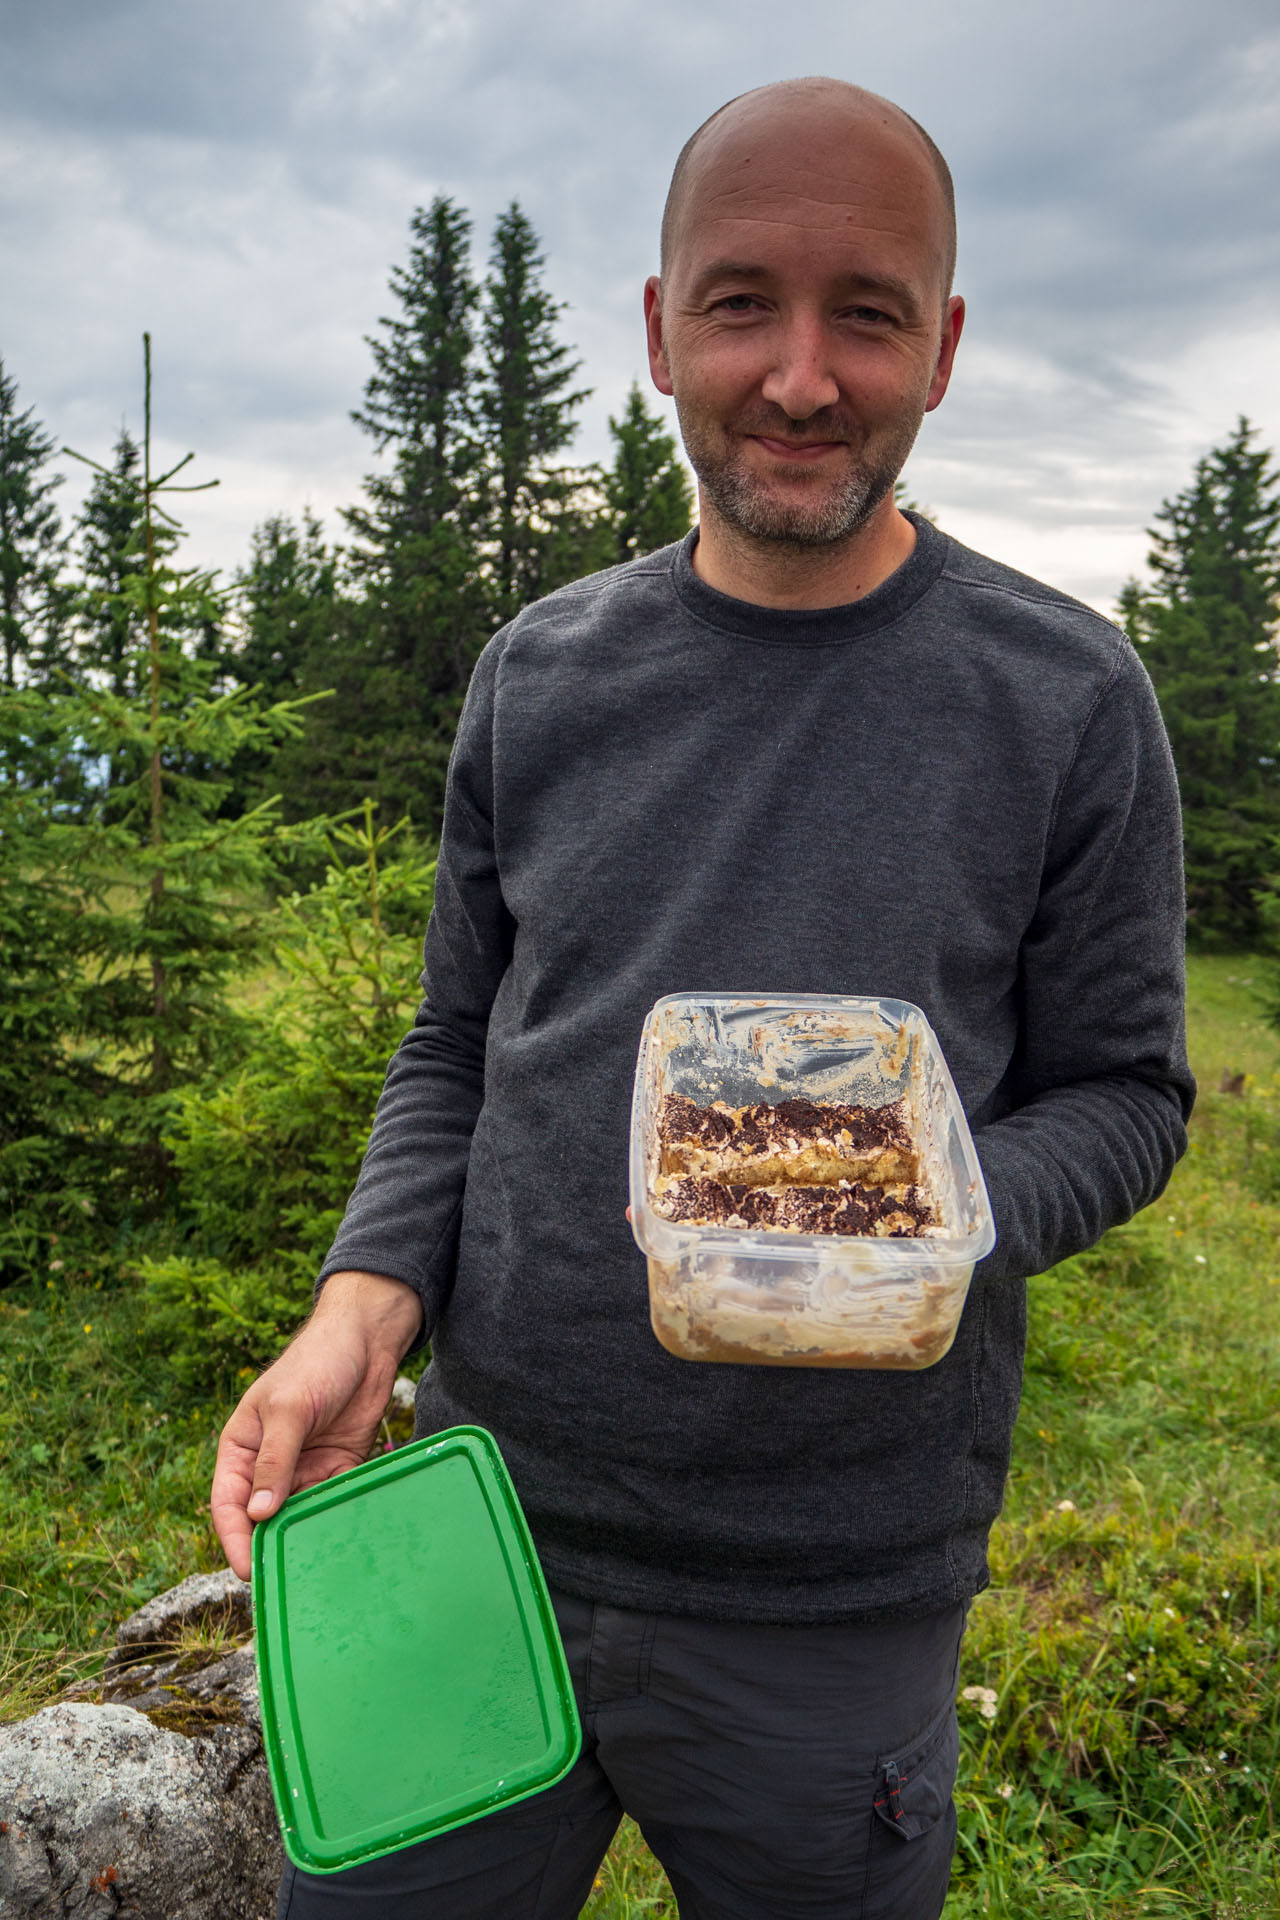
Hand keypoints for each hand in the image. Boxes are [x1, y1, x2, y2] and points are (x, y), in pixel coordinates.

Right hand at [210, 1270, 423, 1580]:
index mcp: (241, 1448)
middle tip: (282, 1581)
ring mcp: (304, 1469)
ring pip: (297, 1516)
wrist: (368, 1341)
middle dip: (268, 1546)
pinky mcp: (338, 1468)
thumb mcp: (289, 1409)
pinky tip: (343, 1539)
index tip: (245, 1570)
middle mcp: (269, 1465)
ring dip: (304, 1537)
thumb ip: (274, 1460)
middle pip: (262, 1518)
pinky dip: (334, 1520)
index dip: (233, 1538)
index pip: (228, 1503)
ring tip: (314, 1567)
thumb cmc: (316, 1362)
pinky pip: (332, 1503)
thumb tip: (257, 1513)